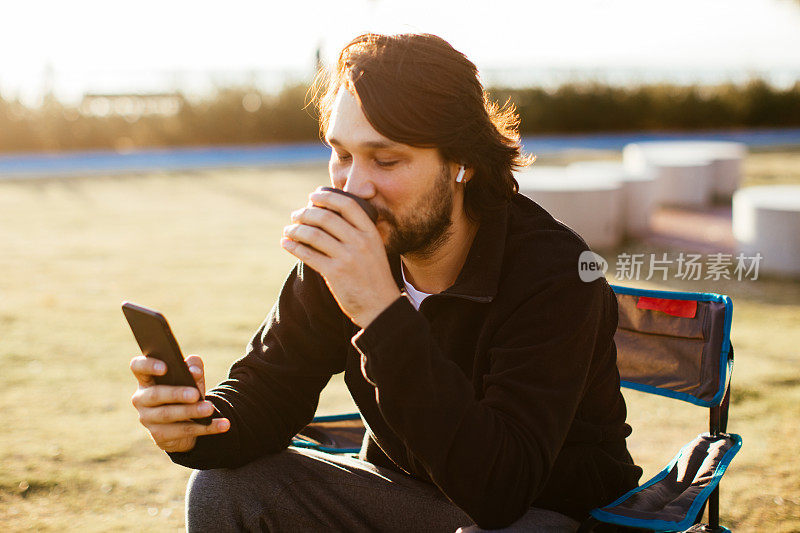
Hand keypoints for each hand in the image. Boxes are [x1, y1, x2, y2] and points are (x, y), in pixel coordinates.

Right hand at [130, 354, 229, 452]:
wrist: (184, 422)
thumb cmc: (184, 392)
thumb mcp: (190, 378)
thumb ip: (193, 367)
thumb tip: (194, 370)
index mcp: (147, 379)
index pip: (138, 367)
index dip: (148, 366)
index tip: (165, 368)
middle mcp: (142, 399)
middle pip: (156, 395)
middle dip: (176, 394)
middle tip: (195, 394)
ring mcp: (148, 419)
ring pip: (168, 415)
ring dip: (191, 412)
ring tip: (209, 408)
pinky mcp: (159, 436)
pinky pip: (184, 431)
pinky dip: (206, 428)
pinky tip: (222, 425)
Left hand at [281, 187, 400, 327]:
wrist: (380, 306)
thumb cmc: (374, 276)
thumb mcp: (374, 249)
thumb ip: (358, 234)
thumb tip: (330, 217)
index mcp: (370, 233)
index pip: (347, 205)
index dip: (327, 197)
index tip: (312, 196)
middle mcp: (360, 242)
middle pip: (326, 217)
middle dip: (305, 213)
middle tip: (295, 215)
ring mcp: (347, 258)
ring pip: (313, 235)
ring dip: (295, 230)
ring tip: (288, 230)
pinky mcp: (335, 273)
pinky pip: (308, 255)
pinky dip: (294, 247)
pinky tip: (286, 243)